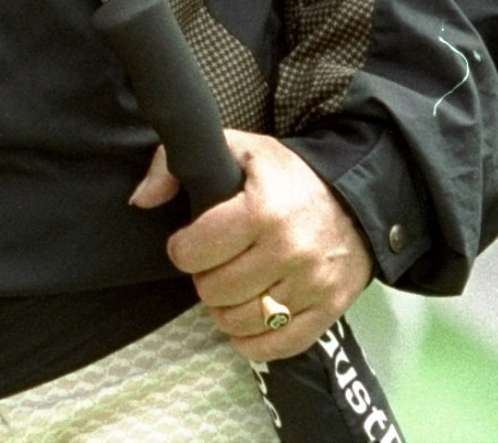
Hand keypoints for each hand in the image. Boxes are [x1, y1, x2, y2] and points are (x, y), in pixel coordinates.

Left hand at [132, 131, 374, 362]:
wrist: (357, 200)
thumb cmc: (288, 177)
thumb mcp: (237, 150)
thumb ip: (176, 163)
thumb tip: (141, 198)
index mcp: (262, 210)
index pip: (195, 251)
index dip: (183, 249)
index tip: (190, 243)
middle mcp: (289, 251)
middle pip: (215, 291)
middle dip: (204, 278)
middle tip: (215, 264)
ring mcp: (311, 285)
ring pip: (241, 321)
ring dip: (224, 310)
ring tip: (230, 289)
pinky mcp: (328, 311)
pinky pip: (277, 346)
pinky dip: (252, 341)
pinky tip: (245, 321)